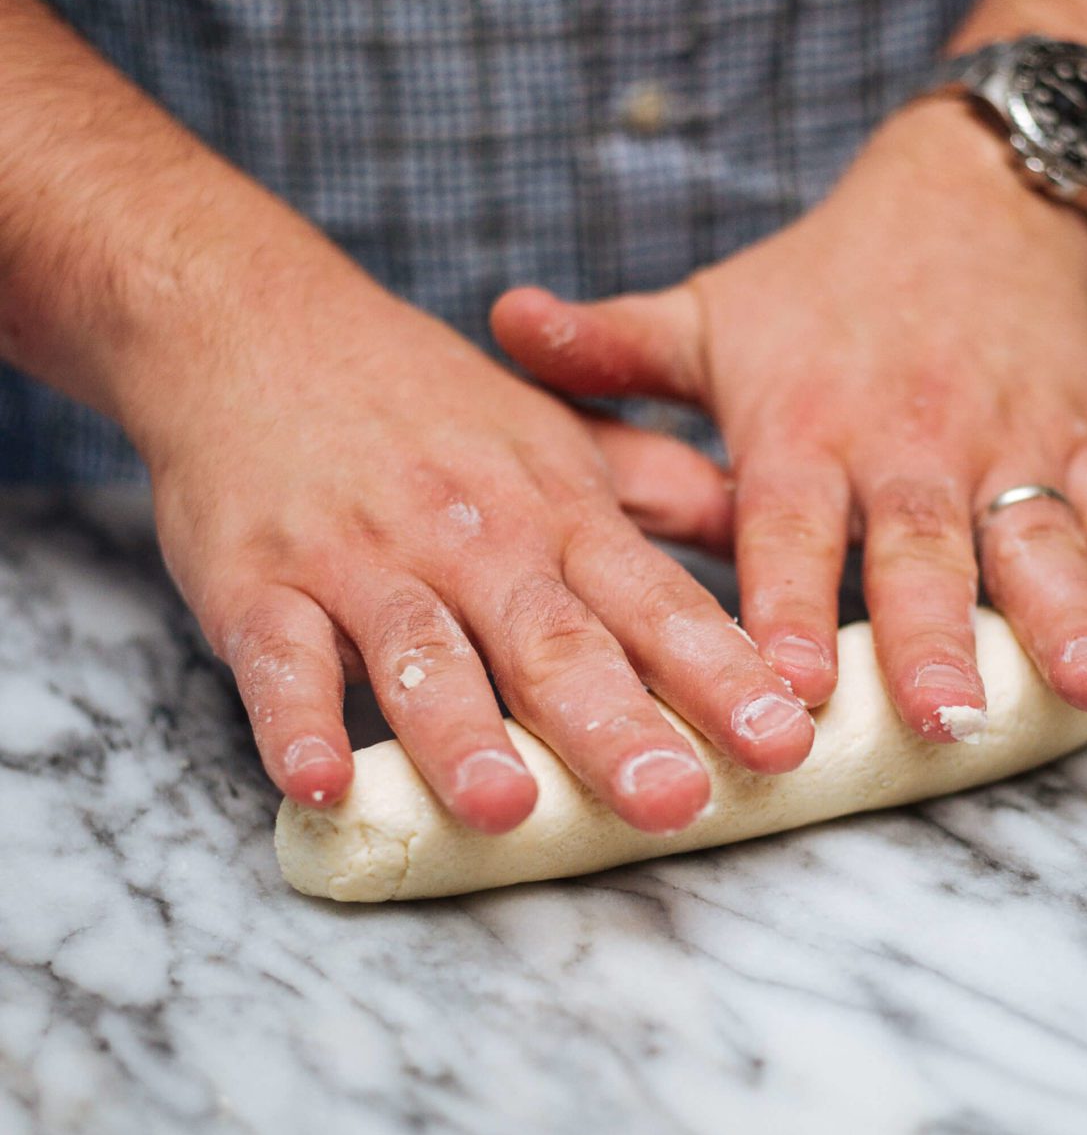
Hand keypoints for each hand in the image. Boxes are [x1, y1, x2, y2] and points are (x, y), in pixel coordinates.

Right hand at [129, 245, 812, 836]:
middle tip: (674, 803)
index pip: (653, 602)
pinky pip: (279, 660)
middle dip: (616, 726)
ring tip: (506, 809)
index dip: (720, 673)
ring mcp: (362, 559)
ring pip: (422, 652)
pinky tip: (318, 782)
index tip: (784, 740)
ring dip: (462, 732)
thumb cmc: (426, 404)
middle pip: (553, 641)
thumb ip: (661, 486)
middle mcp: (472, 536)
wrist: (254, 325)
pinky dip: (294, 721)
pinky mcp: (260, 584)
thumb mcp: (558, 433)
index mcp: (557, 511)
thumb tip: (763, 527)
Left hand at [492, 99, 1086, 737]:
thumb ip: (611, 346)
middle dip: (930, 635)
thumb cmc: (817, 287)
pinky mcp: (1085, 436)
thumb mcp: (708, 312)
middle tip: (935, 722)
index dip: (789, 604)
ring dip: (1056, 614)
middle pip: (916, 546)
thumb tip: (500, 320)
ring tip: (1080, 688)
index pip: (788, 525)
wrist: (967, 196)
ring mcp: (1005, 439)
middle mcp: (906, 437)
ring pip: (1030, 535)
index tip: (785, 686)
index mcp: (802, 423)